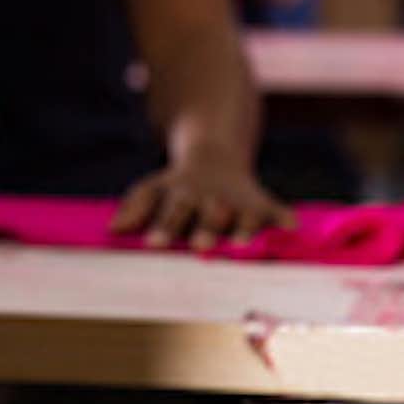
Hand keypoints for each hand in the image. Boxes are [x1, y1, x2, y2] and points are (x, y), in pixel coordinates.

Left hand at [109, 156, 292, 249]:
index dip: (162, 227)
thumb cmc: (176, 187)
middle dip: (204, 230)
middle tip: (198, 247)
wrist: (213, 155)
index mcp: (182, 194)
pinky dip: (283, 218)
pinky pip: (275, 210)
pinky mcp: (261, 203)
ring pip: (241, 215)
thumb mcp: (153, 189)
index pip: (170, 211)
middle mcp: (211, 198)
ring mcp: (238, 200)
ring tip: (240, 247)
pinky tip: (290, 227)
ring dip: (242, 230)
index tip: (153, 245)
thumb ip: (135, 208)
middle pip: (207, 214)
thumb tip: (113, 229)